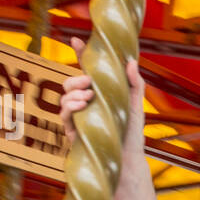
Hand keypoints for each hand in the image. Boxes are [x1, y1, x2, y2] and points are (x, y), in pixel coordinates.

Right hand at [58, 38, 145, 157]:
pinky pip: (63, 115)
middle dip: (75, 79)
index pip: (87, 70)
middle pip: (70, 83)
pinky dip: (70, 106)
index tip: (76, 39)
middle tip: (88, 83)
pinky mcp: (72, 131)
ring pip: (63, 97)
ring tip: (88, 97)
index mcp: (100, 92)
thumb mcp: (136, 104)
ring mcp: (77, 117)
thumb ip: (135, 83)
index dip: (80, 53)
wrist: (127, 159)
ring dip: (73, 93)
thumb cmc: (132, 133)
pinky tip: (82, 105)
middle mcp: (86, 103)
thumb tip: (131, 61)